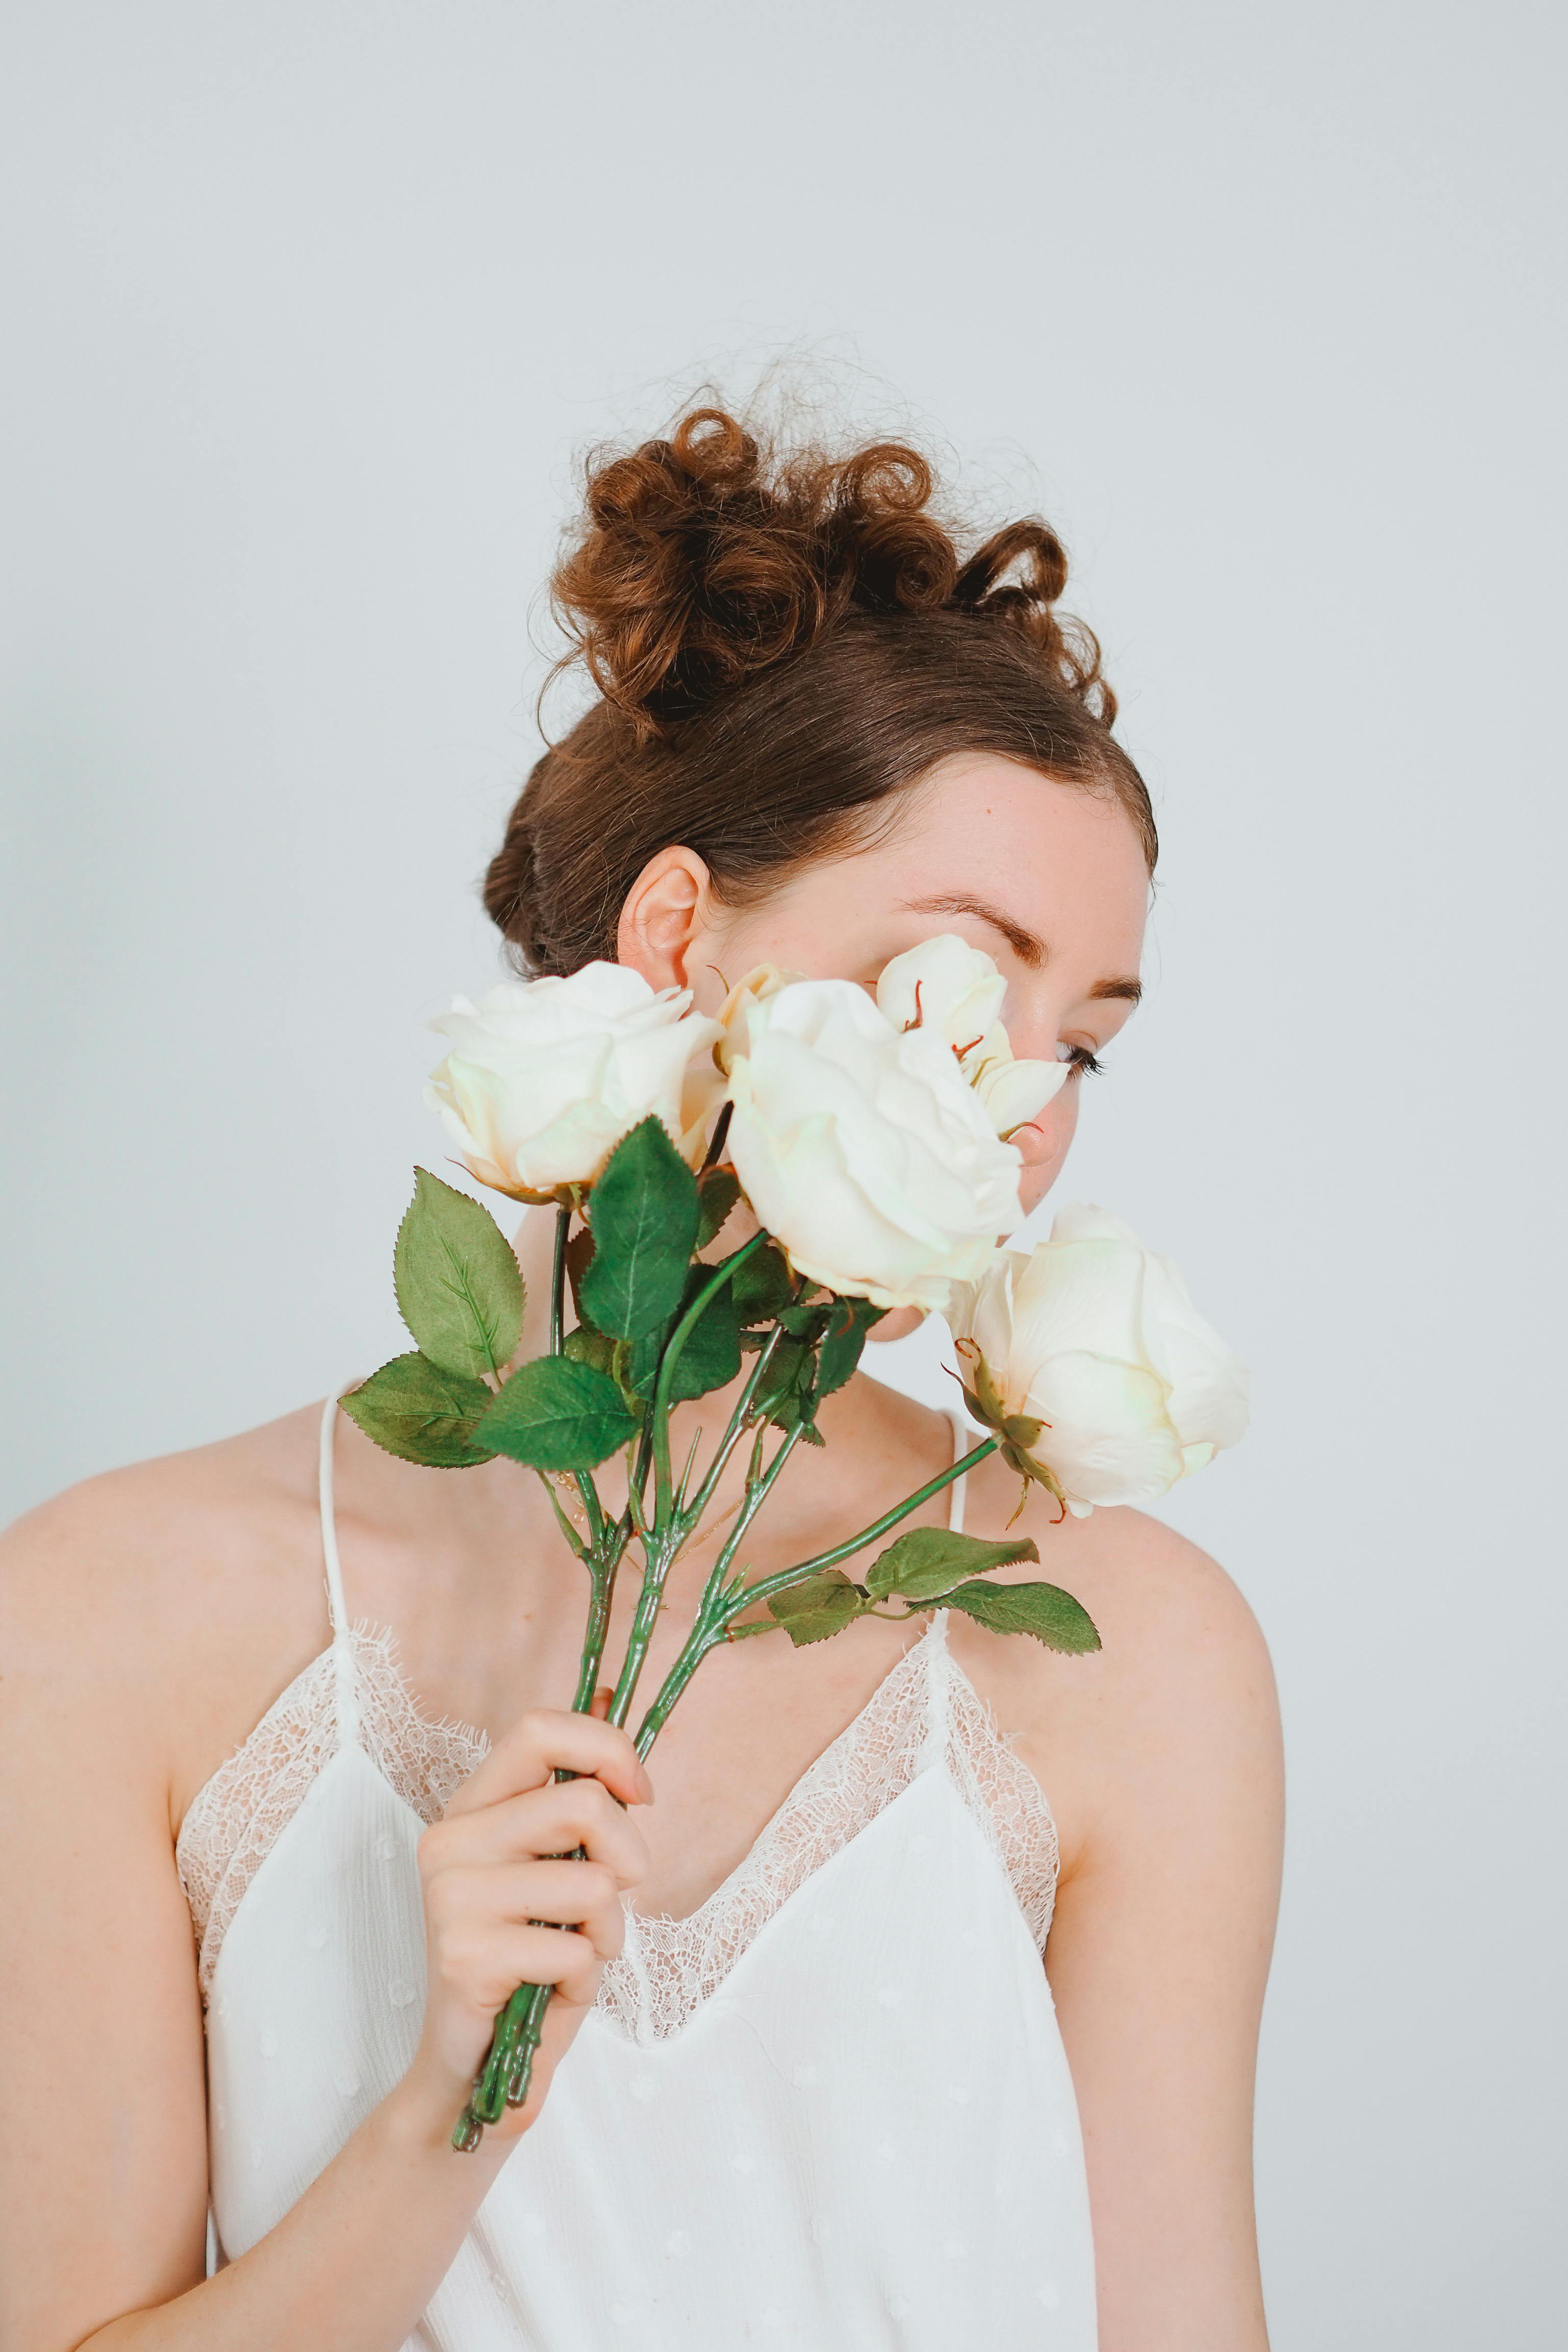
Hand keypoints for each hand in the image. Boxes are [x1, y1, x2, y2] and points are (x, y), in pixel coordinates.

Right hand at [397, 1703, 651, 2145]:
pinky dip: (584, 1979)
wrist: (471, 2071)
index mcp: (472, 1808)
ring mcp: (452, 1896)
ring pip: (592, 1884)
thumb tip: (610, 1692)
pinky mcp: (464, 1955)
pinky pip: (575, 1952)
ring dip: (607, 1932)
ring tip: (572, 1956)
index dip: (606, 1749)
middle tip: (604, 1904)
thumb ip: (578, 1802)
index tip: (639, 1793)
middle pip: (584, 1804)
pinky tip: (549, 1992)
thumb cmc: (528, 1963)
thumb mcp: (558, 1869)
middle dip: (627, 1858)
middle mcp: (451, 1841)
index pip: (539, 1729)